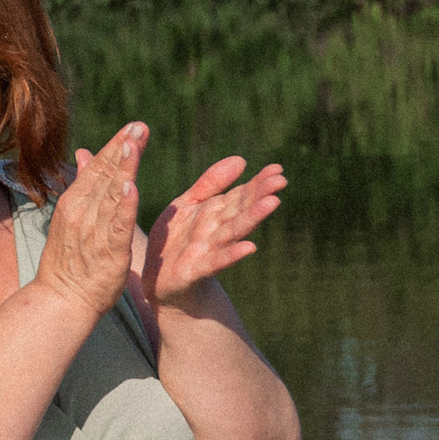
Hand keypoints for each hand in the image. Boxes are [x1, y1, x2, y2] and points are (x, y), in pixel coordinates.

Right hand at [36, 122, 145, 317]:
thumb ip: (81, 187)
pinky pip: (118, 225)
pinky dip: (124, 206)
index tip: (131, 127)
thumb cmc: (68, 262)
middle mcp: (82, 212)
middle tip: (140, 126)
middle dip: (123, 148)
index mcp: (74, 203)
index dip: (115, 146)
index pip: (97, 169)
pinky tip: (132, 187)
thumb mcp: (70, 219)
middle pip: (105, 175)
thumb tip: (83, 156)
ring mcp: (94, 231)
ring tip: (135, 144)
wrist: (60, 300)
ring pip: (111, 194)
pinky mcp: (108, 251)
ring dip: (125, 168)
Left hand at [141, 156, 283, 311]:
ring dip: (252, 218)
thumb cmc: (176, 239)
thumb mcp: (189, 203)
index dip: (257, 183)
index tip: (277, 169)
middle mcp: (216, 230)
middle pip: (240, 211)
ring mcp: (208, 250)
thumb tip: (242, 160)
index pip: (240, 195)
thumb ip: (212, 183)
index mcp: (214, 213)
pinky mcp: (195, 270)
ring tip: (272, 203)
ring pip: (233, 232)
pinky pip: (214, 262)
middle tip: (281, 181)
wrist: (157, 279)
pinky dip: (232, 255)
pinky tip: (250, 247)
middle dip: (259, 196)